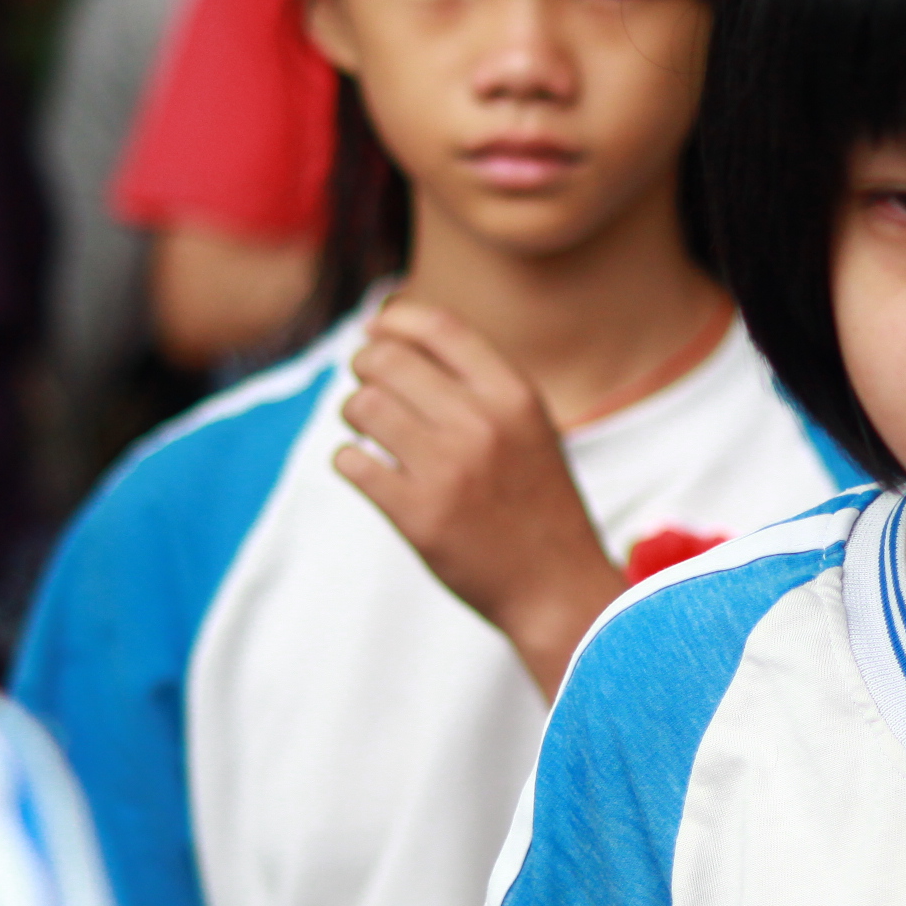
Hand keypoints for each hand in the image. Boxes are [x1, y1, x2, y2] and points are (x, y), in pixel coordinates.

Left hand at [334, 301, 626, 699]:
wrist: (557, 586)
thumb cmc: (537, 503)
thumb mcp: (529, 428)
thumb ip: (480, 386)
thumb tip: (398, 340)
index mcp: (514, 395)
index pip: (438, 326)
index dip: (394, 319)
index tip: (375, 329)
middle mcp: (482, 423)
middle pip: (387, 360)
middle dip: (363, 365)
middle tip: (363, 383)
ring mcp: (448, 469)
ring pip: (363, 406)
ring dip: (351, 412)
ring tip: (363, 426)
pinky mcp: (419, 514)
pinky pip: (352, 462)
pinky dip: (348, 460)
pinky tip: (363, 468)